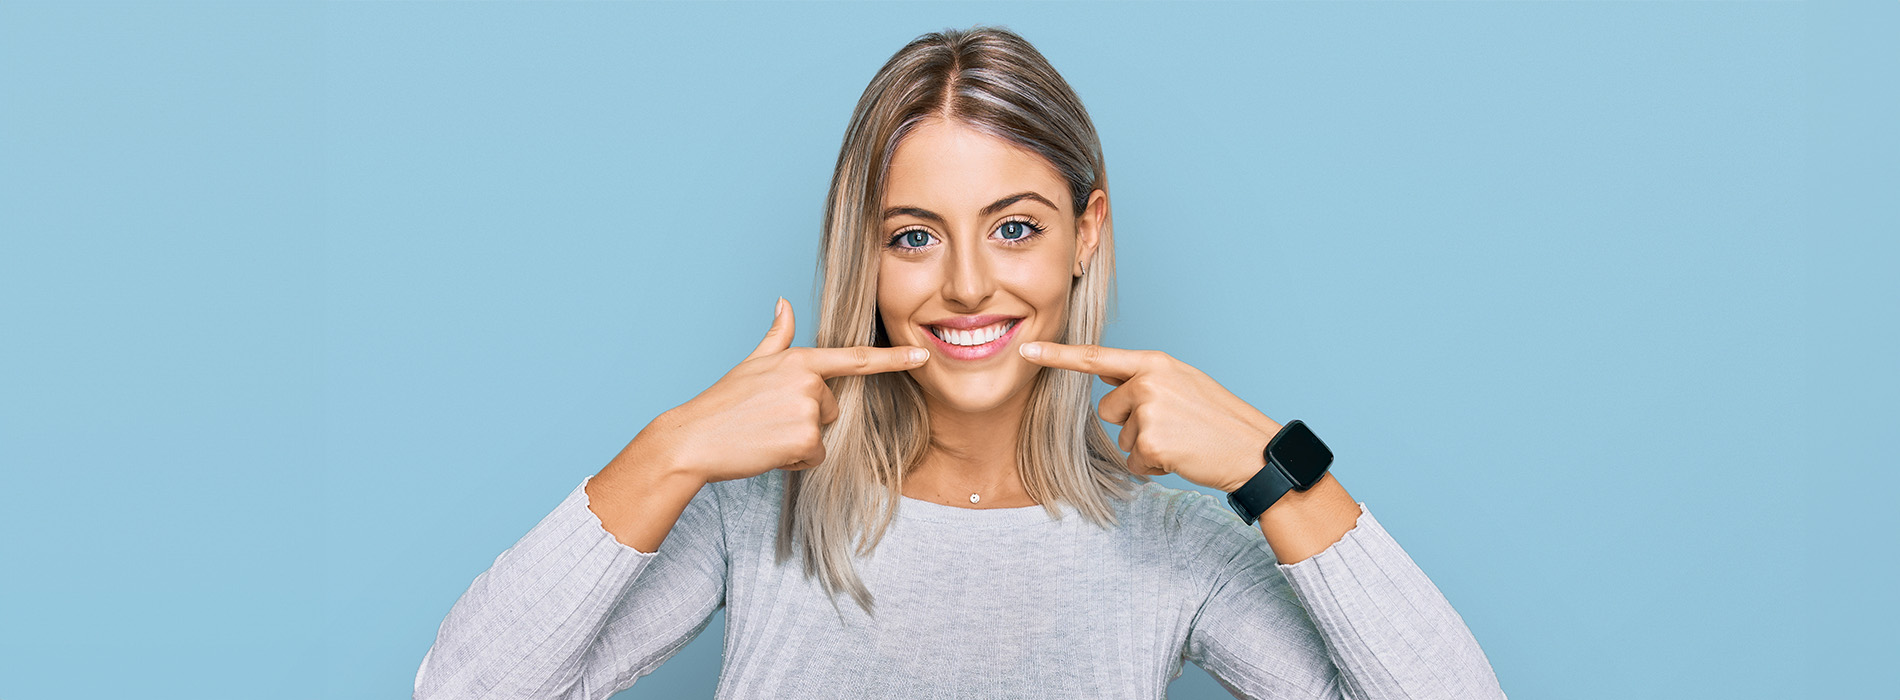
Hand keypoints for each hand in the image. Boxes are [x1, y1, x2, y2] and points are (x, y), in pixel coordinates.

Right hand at [628, 298, 930, 483]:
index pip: (855, 358)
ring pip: (824, 434)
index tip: (922, 354)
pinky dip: (794, 460)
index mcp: (799, 359)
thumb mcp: (752, 363)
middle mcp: (808, 380)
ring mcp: (808, 408)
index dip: (892, 357)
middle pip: (833, 409)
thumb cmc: (723, 402)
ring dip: (799, 441)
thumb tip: (785, 302)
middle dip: (807, 420)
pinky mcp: (806, 438)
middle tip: (768, 420)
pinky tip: (767, 450)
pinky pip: (815, 456)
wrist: (694, 438)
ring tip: (765, 434)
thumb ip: (777, 336)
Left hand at [1020, 341, 1280, 492]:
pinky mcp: (1151, 442)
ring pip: (1123, 437)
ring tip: (1183, 440)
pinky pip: (1134, 461)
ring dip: (1147, 446)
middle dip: (1134, 423)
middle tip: (1174, 426)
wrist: (1251, 450)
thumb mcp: (1183, 383)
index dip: (1058, 356)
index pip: (1096, 358)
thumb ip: (1142, 377)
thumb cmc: (1217, 418)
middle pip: (1109, 409)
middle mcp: (1148, 381)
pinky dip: (1154, 466)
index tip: (1027, 351)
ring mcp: (1149, 411)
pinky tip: (1181, 457)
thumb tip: (1104, 376)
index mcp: (1155, 363)